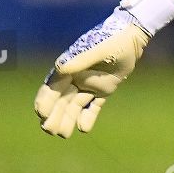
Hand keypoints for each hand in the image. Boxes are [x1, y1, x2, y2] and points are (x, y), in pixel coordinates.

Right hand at [35, 10, 148, 137]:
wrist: (132, 37)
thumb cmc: (112, 40)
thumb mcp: (98, 50)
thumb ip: (81, 60)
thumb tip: (60, 68)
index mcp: (69, 67)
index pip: (52, 87)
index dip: (45, 100)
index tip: (41, 114)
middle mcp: (75, 77)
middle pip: (61, 100)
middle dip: (54, 115)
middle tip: (50, 131)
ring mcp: (89, 84)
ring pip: (74, 105)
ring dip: (68, 119)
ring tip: (63, 135)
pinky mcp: (103, 90)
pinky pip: (93, 106)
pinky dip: (88, 117)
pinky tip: (84, 129)